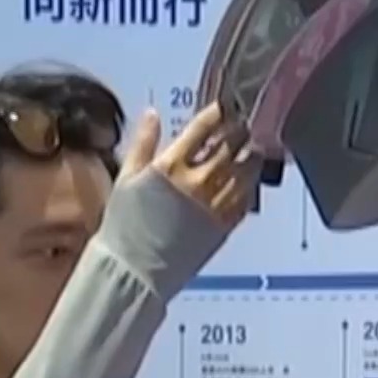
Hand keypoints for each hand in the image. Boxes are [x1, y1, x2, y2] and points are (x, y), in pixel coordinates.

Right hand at [119, 103, 259, 231]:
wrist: (134, 270)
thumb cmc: (124, 225)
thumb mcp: (126, 177)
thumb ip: (143, 143)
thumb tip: (153, 114)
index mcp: (172, 165)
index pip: (203, 128)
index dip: (217, 113)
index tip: (224, 108)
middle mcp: (198, 182)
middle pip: (230, 147)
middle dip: (240, 132)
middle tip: (245, 126)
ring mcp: (213, 205)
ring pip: (244, 172)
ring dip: (251, 157)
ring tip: (253, 150)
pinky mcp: (222, 228)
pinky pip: (244, 201)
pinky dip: (248, 187)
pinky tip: (248, 181)